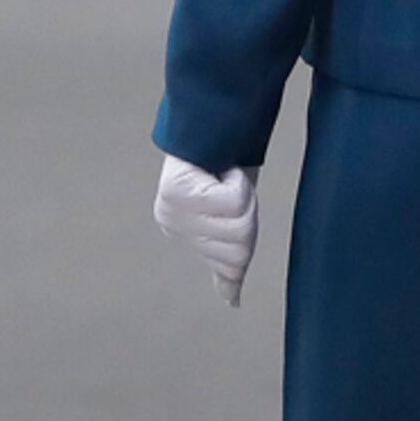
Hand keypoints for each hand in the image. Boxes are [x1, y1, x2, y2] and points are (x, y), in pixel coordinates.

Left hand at [153, 153, 260, 302]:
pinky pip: (232, 200)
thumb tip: (230, 302)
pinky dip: (240, 181)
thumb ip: (229, 260)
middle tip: (233, 189)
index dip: (243, 236)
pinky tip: (225, 169)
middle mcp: (172, 225)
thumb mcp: (236, 217)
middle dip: (248, 215)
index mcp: (184, 233)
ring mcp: (171, 210)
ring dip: (244, 195)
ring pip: (238, 223)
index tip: (232, 231)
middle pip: (239, 248)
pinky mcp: (177, 192)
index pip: (231, 265)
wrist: (221, 119)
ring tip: (228, 177)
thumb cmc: (231, 166)